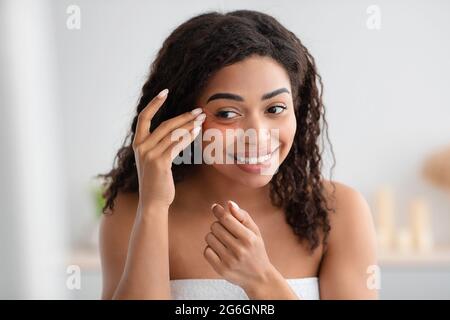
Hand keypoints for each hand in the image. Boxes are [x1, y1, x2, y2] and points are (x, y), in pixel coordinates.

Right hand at [132, 88, 205, 209]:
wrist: (153, 203)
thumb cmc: (156, 182)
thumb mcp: (152, 161)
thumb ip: (158, 145)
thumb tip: (176, 131)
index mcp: (138, 144)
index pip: (143, 117)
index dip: (154, 104)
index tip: (164, 92)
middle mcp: (141, 147)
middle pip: (165, 124)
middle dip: (183, 116)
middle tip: (198, 111)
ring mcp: (149, 154)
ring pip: (173, 133)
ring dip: (189, 125)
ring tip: (202, 119)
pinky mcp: (160, 162)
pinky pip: (177, 144)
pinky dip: (188, 136)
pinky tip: (197, 132)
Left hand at [203, 200, 274, 291]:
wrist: (259, 278)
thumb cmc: (256, 250)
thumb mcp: (255, 232)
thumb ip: (243, 216)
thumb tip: (229, 203)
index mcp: (249, 238)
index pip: (226, 219)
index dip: (218, 210)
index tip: (215, 207)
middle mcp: (239, 250)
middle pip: (215, 226)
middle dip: (219, 225)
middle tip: (226, 231)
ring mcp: (229, 261)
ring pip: (209, 237)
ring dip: (214, 237)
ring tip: (224, 242)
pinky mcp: (221, 269)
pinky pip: (206, 251)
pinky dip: (211, 249)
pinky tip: (220, 251)